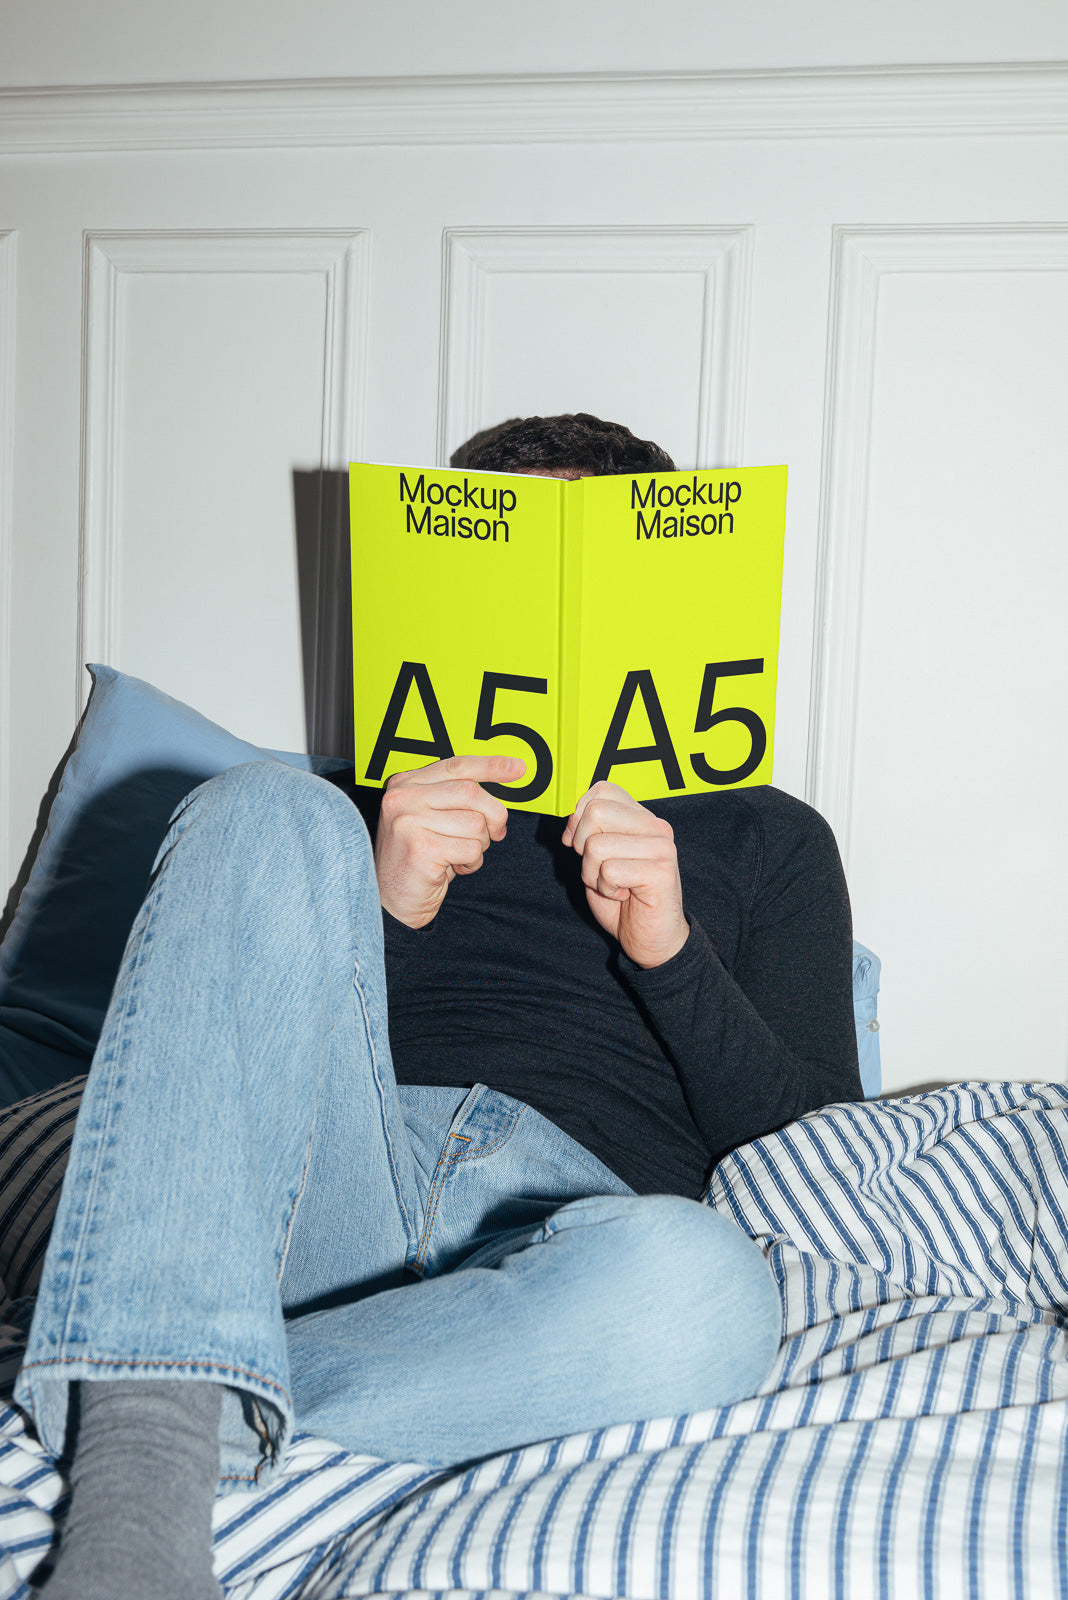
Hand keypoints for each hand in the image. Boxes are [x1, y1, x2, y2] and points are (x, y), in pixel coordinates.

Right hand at [374, 754, 524, 928]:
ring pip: (475, 823)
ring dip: (479, 845)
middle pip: (472, 792)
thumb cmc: (418, 859)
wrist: (391, 902)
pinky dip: (472, 862)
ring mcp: (409, 821)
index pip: (457, 765)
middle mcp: (403, 797)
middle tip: (495, 833)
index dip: (491, 766)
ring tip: (458, 855)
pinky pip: (471, 849)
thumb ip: (457, 797)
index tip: (518, 768)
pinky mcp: (421, 848)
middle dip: (494, 815)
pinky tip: (453, 868)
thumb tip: (505, 777)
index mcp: (405, 783)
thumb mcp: (433, 819)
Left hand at [562, 782, 688, 967]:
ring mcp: (662, 847)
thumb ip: (588, 832)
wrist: (650, 939)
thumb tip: (569, 819)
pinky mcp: (661, 871)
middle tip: (599, 868)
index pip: (602, 789)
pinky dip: (607, 889)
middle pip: (595, 812)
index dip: (578, 816)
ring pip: (596, 845)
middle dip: (582, 846)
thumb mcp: (598, 859)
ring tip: (614, 885)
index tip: (579, 844)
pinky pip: (610, 870)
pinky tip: (625, 895)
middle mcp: (656, 826)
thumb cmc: (624, 898)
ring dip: (593, 874)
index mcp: (641, 818)